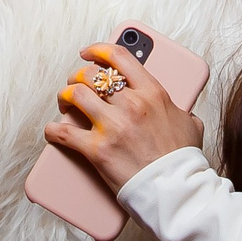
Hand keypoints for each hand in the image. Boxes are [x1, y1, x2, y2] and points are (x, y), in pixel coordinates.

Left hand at [42, 35, 204, 194]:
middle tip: (75, 82)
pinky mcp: (97, 150)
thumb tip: (180, 110)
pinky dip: (53, 130)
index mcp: (153, 93)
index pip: (119, 57)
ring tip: (64, 102)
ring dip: (65, 96)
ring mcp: (112, 126)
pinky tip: (52, 131)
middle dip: (78, 75)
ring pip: (75, 95)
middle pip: (92, 75)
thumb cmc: (183, 160)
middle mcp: (130, 104)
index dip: (99, 50)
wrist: (175, 190)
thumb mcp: (189, 124)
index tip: (89, 53)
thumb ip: (180, 110)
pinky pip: (64, 133)